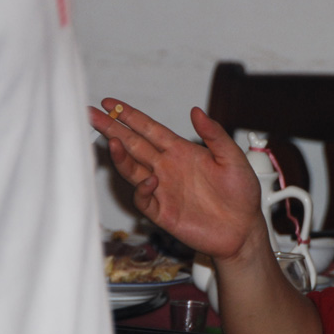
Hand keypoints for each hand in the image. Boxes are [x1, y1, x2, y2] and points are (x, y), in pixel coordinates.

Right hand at [88, 99, 265, 259]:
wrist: (244, 230)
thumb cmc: (241, 194)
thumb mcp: (233, 159)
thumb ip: (215, 135)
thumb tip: (196, 111)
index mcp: (181, 151)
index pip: (149, 129)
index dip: (129, 116)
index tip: (109, 103)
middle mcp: (167, 167)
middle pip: (133, 144)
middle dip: (111, 129)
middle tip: (90, 114)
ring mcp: (163, 189)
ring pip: (132, 169)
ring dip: (119, 156)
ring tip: (110, 140)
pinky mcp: (163, 212)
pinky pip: (144, 198)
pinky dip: (142, 188)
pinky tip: (149, 179)